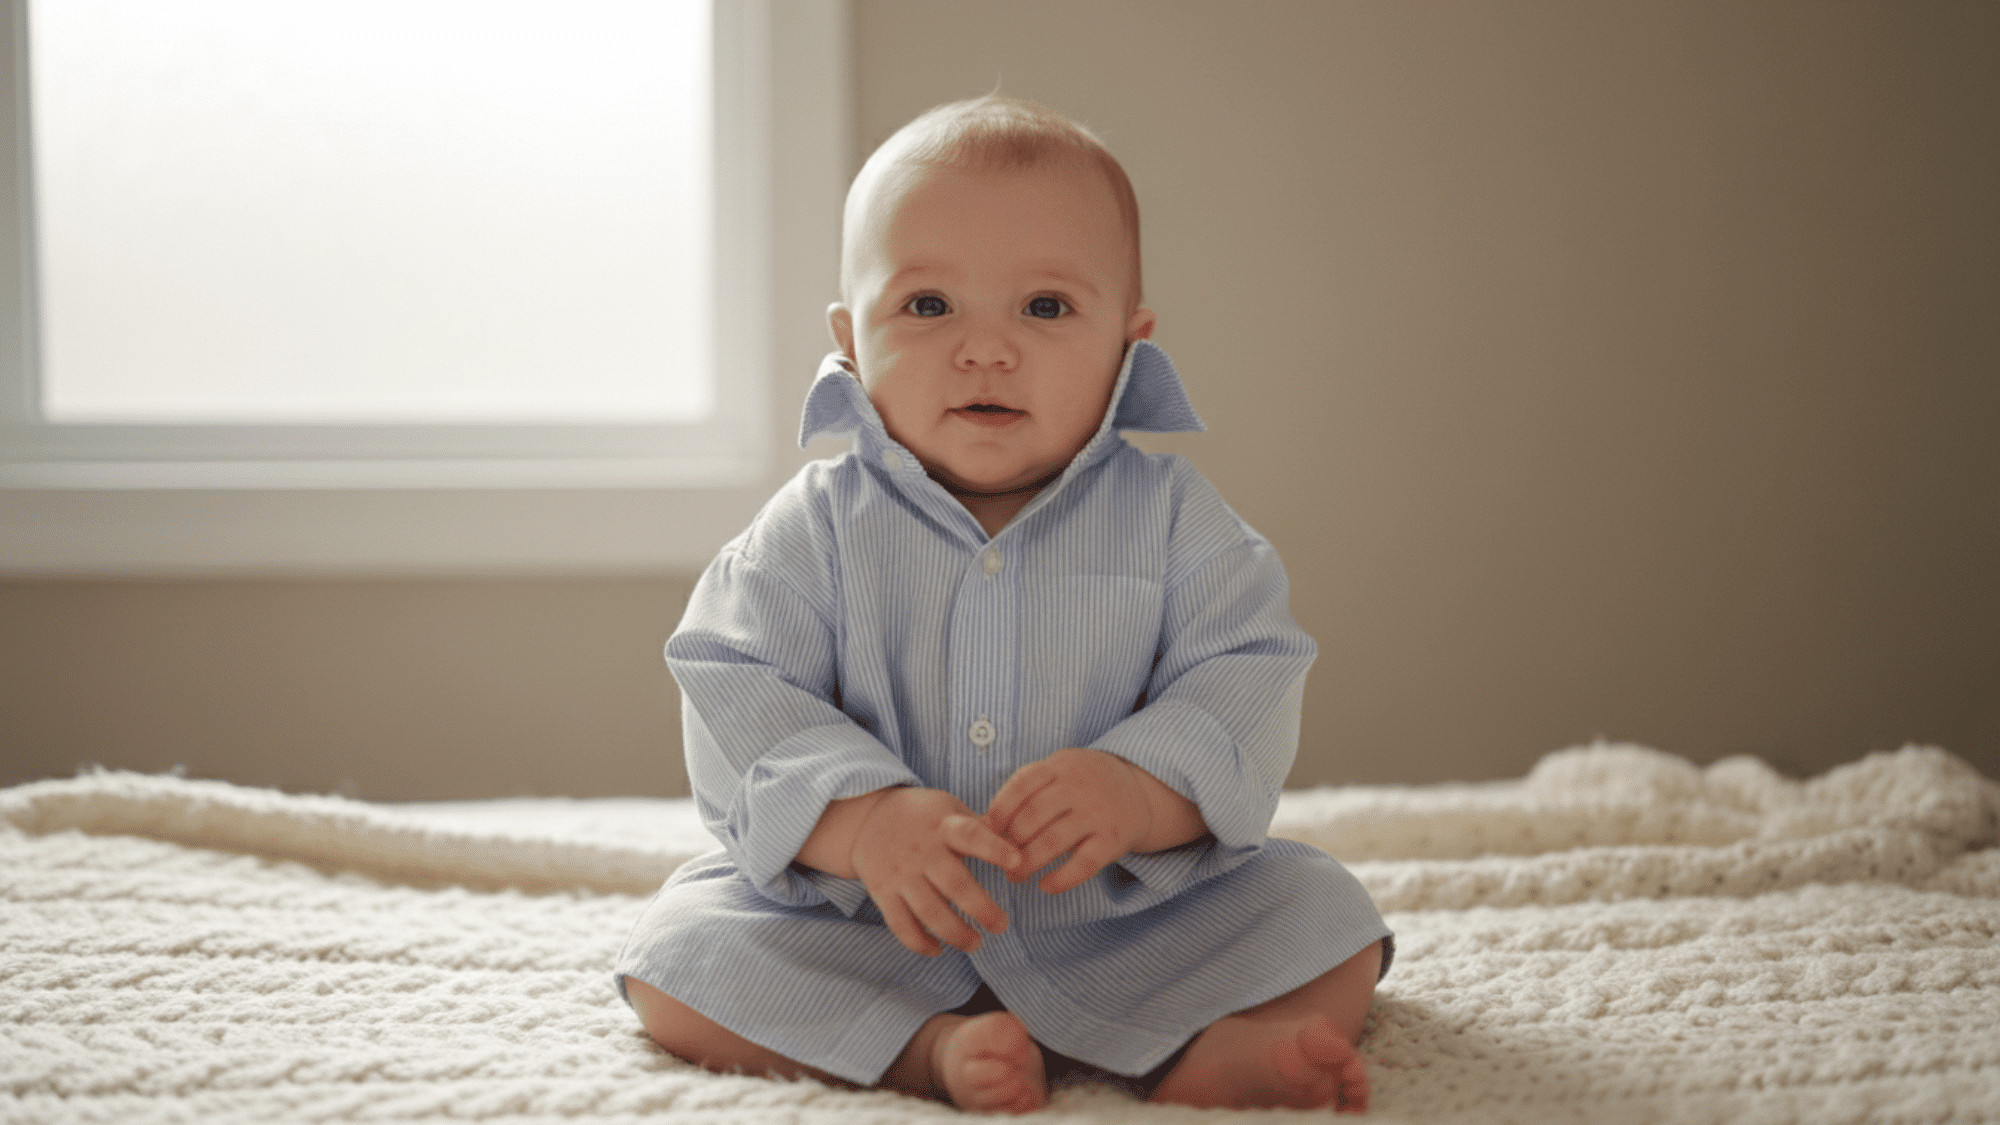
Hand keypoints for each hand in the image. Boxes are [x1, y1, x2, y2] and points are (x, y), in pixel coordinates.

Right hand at [848, 787, 1020, 957]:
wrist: (868, 819)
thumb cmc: (923, 816)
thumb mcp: (949, 808)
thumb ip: (980, 827)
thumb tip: (1022, 840)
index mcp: (943, 826)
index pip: (971, 835)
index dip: (995, 848)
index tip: (1018, 861)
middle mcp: (921, 851)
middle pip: (954, 885)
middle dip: (981, 909)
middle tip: (1001, 926)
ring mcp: (900, 874)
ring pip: (929, 911)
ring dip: (955, 933)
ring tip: (976, 943)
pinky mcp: (882, 893)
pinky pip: (901, 925)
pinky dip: (919, 943)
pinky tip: (938, 949)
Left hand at [985, 748, 1159, 894]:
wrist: (1139, 790)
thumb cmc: (1082, 785)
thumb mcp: (1059, 773)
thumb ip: (1028, 792)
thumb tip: (985, 826)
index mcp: (1060, 767)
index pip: (1021, 785)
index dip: (999, 810)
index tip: (985, 831)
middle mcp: (1079, 787)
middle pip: (1033, 816)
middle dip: (1009, 842)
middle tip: (998, 860)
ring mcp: (1098, 813)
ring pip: (1053, 842)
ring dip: (1027, 864)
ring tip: (1014, 877)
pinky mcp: (1113, 840)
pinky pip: (1084, 864)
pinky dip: (1062, 879)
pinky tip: (1046, 887)